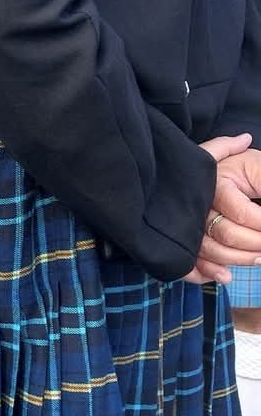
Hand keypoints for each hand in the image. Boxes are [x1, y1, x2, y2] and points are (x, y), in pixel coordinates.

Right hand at [188, 135, 260, 282]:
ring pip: (210, 253)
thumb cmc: (201, 168)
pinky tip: (223, 275)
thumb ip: (225, 147)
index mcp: (208, 187)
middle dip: (253, 246)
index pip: (240, 212)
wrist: (165, 179)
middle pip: (225, 235)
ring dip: (236, 261)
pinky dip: (205, 273)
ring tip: (257, 260)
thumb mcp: (216, 154)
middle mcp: (193, 210)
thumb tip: (244, 139)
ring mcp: (181, 229)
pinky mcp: (174, 245)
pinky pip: (187, 266)